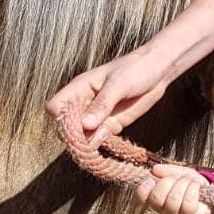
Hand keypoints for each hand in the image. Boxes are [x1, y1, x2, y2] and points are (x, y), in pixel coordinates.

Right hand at [46, 46, 171, 141]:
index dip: (60, 119)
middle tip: (91, 140)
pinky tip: (113, 140)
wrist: (158, 71)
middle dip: (75, 137)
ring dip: (89, 144)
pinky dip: (103, 144)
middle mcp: (84, 104)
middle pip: (66, 127)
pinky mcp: (111, 125)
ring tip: (104, 139)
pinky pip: (99, 139)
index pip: (55, 107)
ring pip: (83, 137)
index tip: (76, 126)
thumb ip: (102, 104)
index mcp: (79, 88)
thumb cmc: (135, 69)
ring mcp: (97, 116)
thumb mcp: (119, 84)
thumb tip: (85, 125)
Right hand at [134, 163, 213, 213]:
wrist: (211, 196)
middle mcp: (163, 209)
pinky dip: (193, 189)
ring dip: (183, 184)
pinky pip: (188, 202)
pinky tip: (196, 186)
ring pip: (173, 199)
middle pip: (157, 197)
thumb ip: (168, 171)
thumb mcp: (180, 174)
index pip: (142, 196)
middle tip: (177, 179)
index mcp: (157, 197)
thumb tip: (155, 169)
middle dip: (168, 182)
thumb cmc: (192, 186)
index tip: (151, 180)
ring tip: (190, 181)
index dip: (144, 188)